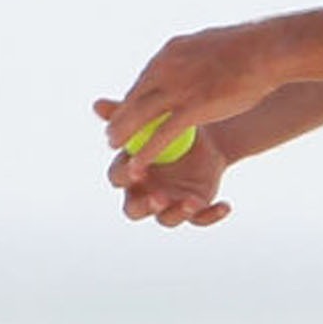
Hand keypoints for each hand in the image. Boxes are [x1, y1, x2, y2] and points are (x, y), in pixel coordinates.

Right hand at [95, 107, 233, 227]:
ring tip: (192, 202)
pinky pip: (200, 219)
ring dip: (178, 213)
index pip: (118, 178)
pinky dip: (211, 215)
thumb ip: (126, 116)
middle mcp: (144, 193)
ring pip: (166, 219)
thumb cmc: (170, 125)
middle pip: (134, 210)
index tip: (136, 169)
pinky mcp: (193, 209)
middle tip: (159, 197)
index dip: (125, 176)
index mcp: (129, 172)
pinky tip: (225, 206)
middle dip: (145, 206)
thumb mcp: (152, 119)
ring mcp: (169, 204)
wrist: (206, 136)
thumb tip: (97, 104)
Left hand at [96, 20, 288, 226]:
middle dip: (120, 117)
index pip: (145, 78)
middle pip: (134, 97)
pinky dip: (146, 151)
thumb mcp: (210, 47)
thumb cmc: (249, 49)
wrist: (267, 51)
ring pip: (140, 116)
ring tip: (113, 147)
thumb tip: (189, 59)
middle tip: (111, 133)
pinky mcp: (192, 107)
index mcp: (172, 52)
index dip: (134, 99)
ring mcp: (178, 87)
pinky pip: (161, 134)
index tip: (128, 112)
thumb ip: (193, 57)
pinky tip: (138, 164)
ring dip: (123, 134)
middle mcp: (167, 67)